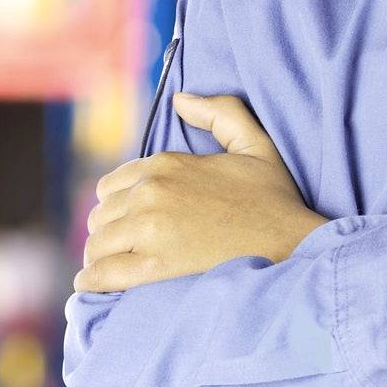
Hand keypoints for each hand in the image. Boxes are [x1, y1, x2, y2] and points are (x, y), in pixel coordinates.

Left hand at [73, 92, 328, 293]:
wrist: (291, 244)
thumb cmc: (275, 200)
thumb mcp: (254, 143)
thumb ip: (219, 112)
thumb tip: (179, 100)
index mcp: (166, 164)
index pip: (113, 185)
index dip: (120, 205)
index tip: (132, 222)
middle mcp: (151, 192)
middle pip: (101, 216)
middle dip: (110, 232)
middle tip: (126, 249)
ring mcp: (149, 228)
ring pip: (97, 244)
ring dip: (102, 257)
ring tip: (116, 268)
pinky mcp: (152, 265)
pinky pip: (102, 273)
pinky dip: (94, 280)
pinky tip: (98, 286)